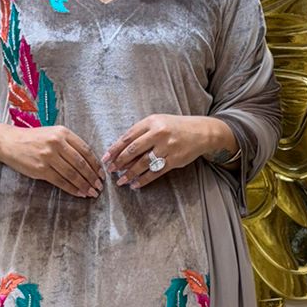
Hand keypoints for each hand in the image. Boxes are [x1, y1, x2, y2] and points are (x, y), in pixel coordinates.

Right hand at [0, 123, 103, 197]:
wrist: (9, 142)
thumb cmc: (33, 139)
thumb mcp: (53, 133)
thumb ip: (69, 144)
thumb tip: (88, 162)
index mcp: (63, 132)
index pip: (85, 150)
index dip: (96, 164)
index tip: (102, 174)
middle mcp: (56, 143)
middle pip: (81, 163)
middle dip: (92, 177)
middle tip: (99, 186)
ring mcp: (48, 156)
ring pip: (72, 174)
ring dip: (84, 185)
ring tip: (91, 192)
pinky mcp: (40, 169)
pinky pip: (60, 181)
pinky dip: (71, 188)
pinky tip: (79, 193)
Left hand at [103, 116, 235, 187]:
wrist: (201, 132)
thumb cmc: (175, 127)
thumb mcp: (158, 122)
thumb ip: (141, 132)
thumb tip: (120, 149)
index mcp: (151, 122)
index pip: (128, 137)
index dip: (115, 149)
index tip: (105, 158)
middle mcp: (159, 133)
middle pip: (133, 150)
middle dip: (119, 162)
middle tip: (110, 170)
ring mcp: (167, 147)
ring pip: (143, 163)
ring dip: (130, 173)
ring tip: (120, 180)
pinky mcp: (174, 160)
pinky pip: (155, 172)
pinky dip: (144, 180)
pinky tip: (136, 184)